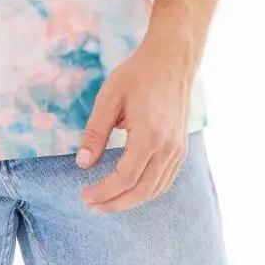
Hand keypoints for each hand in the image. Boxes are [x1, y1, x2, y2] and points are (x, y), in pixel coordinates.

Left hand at [75, 35, 192, 213]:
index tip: (85, 195)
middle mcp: (167, 149)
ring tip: (108, 201)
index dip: (104, 192)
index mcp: (148, 137)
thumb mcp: (109, 98)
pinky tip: (131, 189)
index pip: (125, 178)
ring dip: (131, 201)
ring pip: (155, 190)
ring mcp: (178, 150)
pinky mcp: (181, 148)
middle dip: (115, 203)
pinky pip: (165, 180)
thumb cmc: (137, 75)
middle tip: (92, 204)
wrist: (171, 60)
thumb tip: (82, 163)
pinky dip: (147, 191)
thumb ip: (95, 132)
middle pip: (141, 191)